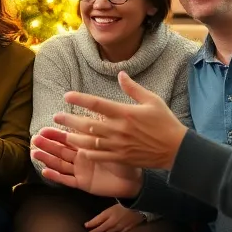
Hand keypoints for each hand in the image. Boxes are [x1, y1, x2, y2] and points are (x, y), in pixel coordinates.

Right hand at [31, 130, 142, 197]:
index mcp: (86, 146)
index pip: (67, 138)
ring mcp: (80, 170)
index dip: (55, 134)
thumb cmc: (125, 158)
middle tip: (36, 138)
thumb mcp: (112, 140)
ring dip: (47, 158)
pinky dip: (56, 176)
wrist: (134, 178)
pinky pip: (67, 180)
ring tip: (35, 152)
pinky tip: (45, 170)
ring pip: (60, 163)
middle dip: (47, 144)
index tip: (44, 128)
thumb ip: (101, 127)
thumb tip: (93, 112)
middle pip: (60, 150)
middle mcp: (80, 157)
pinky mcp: (82, 183)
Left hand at [50, 72, 187, 168]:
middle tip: (56, 117)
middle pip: (87, 124)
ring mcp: (119, 145)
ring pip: (90, 142)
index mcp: (125, 113)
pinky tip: (80, 150)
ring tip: (63, 134)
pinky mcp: (121, 158)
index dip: (80, 99)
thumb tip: (120, 74)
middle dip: (69, 120)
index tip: (67, 96)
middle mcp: (119, 129)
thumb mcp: (152, 100)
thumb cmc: (165, 123)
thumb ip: (133, 88)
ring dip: (74, 138)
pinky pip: (99, 156)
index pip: (97, 104)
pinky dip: (88, 153)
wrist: (176, 149)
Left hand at [85, 204, 144, 231]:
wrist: (141, 205)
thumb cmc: (126, 201)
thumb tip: (97, 216)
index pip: (97, 221)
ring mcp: (119, 227)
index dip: (90, 224)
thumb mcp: (113, 203)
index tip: (85, 226)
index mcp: (109, 213)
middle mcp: (112, 222)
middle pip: (101, 230)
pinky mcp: (126, 229)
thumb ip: (106, 210)